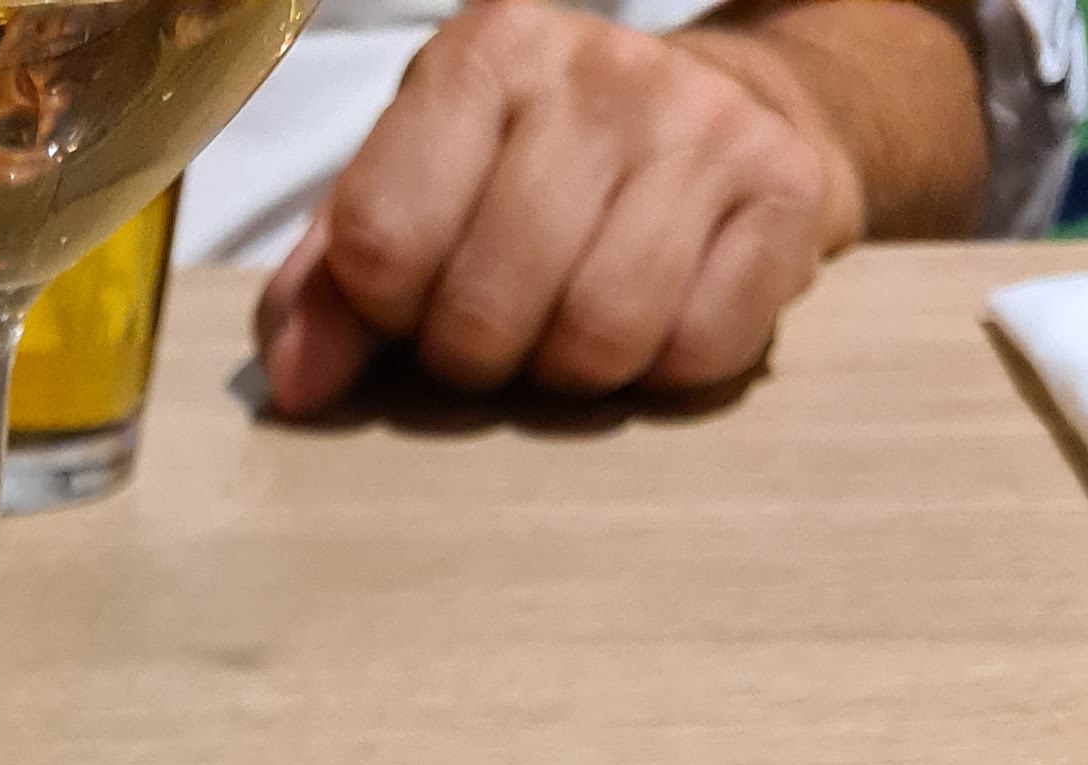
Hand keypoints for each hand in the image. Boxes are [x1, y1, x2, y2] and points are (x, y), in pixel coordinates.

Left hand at [255, 0, 864, 413]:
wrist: (718, 121)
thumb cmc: (531, 180)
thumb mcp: (413, 203)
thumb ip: (327, 289)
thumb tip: (299, 388)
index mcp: (484, 53)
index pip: (383, 240)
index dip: (387, 313)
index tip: (414, 301)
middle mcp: (596, 68)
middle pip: (483, 312)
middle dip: (480, 357)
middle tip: (506, 324)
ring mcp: (700, 122)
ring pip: (596, 340)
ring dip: (573, 372)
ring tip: (578, 319)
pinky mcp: (788, 189)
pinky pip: (695, 351)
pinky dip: (668, 367)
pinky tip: (665, 311)